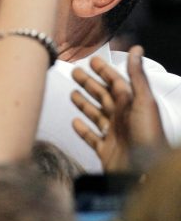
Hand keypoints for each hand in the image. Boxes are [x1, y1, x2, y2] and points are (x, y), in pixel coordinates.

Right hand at [71, 46, 167, 171]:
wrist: (145, 172)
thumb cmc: (147, 136)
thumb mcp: (144, 102)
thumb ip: (137, 76)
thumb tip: (136, 49)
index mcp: (132, 104)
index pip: (116, 83)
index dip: (105, 71)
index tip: (92, 60)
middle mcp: (122, 117)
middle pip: (103, 96)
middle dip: (90, 84)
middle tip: (75, 72)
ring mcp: (113, 134)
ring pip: (96, 114)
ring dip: (84, 104)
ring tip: (72, 93)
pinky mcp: (105, 150)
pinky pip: (91, 137)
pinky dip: (82, 130)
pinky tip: (74, 122)